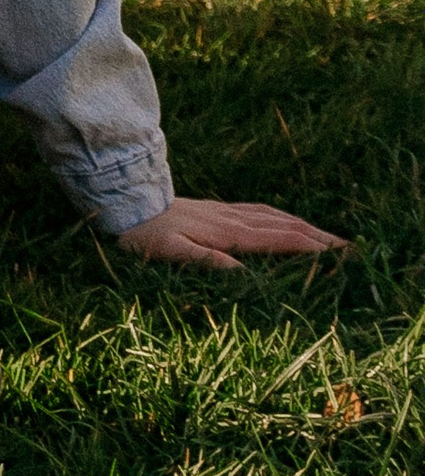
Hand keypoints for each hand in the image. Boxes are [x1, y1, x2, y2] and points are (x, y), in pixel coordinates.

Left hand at [118, 195, 344, 270]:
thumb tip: (244, 274)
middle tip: (349, 249)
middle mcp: (233, 219)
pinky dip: (281, 217)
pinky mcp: (216, 209)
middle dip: (318, 237)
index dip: (312, 247)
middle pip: (286, 226)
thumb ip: (206, 261)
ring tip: (326, 237)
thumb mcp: (170, 253)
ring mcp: (226, 212)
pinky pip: (258, 211)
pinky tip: (284, 220)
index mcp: (229, 233)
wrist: (125, 202)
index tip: (341, 255)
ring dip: (303, 226)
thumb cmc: (145, 234)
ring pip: (274, 217)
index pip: (281, 239)